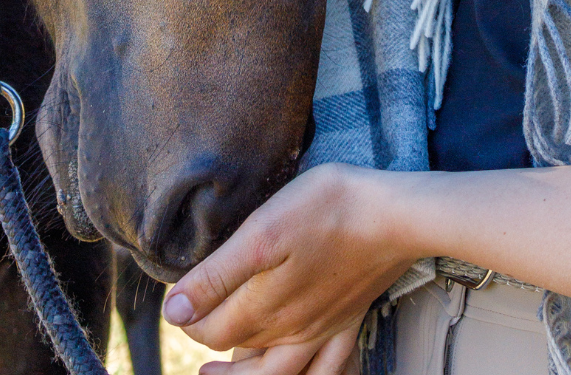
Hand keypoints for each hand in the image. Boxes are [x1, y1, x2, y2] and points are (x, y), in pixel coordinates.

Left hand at [163, 164, 418, 372]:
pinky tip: (302, 373)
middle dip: (211, 341)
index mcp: (263, 307)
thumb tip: (175, 311)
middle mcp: (290, 330)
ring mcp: (322, 330)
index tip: (179, 299)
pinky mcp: (349, 320)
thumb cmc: (329, 211)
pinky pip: (327, 370)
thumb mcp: (262, 232)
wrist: (395, 215)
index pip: (211, 330)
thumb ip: (217, 276)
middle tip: (193, 326)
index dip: (189, 316)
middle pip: (239, 350)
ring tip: (221, 371)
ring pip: (278, 372)